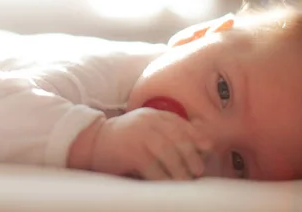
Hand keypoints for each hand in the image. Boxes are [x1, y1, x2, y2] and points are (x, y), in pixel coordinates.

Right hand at [91, 108, 210, 179]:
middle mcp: (149, 122)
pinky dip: (164, 179)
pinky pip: (154, 169)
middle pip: (179, 139)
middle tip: (198, 170)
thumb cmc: (125, 138)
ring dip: (181, 170)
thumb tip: (201, 142)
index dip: (197, 137)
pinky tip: (169, 186)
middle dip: (192, 156)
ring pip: (169, 155)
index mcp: (154, 115)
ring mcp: (140, 136)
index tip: (207, 149)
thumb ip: (168, 130)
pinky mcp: (132, 152)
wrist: (93, 141)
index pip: (181, 124)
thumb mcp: (146, 127)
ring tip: (186, 181)